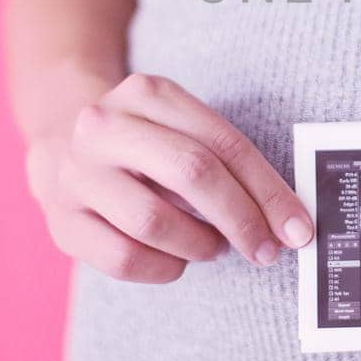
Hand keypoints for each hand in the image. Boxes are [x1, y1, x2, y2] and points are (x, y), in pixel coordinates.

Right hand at [25, 71, 314, 283]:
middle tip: (266, 250)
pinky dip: (164, 268)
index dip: (268, 190)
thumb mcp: (183, 130)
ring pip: (154, 221)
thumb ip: (230, 162)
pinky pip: (125, 258)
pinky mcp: (62, 221)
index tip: (298, 229)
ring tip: (212, 247)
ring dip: (199, 244)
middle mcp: (105, 125)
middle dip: (242, 218)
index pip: (224, 143)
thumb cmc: (147, 146)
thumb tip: (288, 218)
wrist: (63, 147)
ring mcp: (77, 173)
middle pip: (192, 172)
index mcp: (148, 93)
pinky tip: (175, 261)